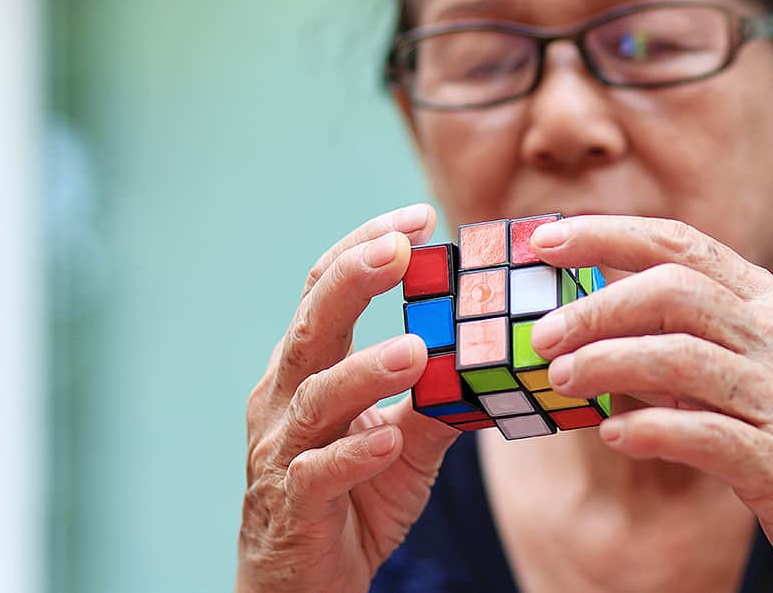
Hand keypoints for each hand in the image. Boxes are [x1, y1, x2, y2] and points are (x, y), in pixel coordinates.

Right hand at [238, 204, 460, 592]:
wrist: (298, 587)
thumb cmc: (346, 505)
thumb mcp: (400, 446)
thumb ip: (435, 401)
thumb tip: (491, 361)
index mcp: (303, 373)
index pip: (323, 294)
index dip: (364, 248)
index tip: (417, 217)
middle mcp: (282, 401)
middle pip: (311, 327)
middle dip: (353, 280)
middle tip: (400, 246)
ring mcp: (281, 453)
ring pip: (314, 399)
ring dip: (364, 371)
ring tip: (413, 349)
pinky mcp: (292, 506)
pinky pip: (319, 474)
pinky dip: (352, 454)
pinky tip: (386, 440)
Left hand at [528, 216, 772, 591]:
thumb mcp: (752, 365)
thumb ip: (683, 339)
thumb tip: (587, 329)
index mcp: (769, 303)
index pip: (680, 245)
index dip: (608, 235)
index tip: (545, 238)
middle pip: (672, 293)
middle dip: (596, 307)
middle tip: (543, 335)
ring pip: (681, 358)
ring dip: (608, 364)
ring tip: (561, 379)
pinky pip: (705, 435)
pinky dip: (651, 431)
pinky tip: (613, 435)